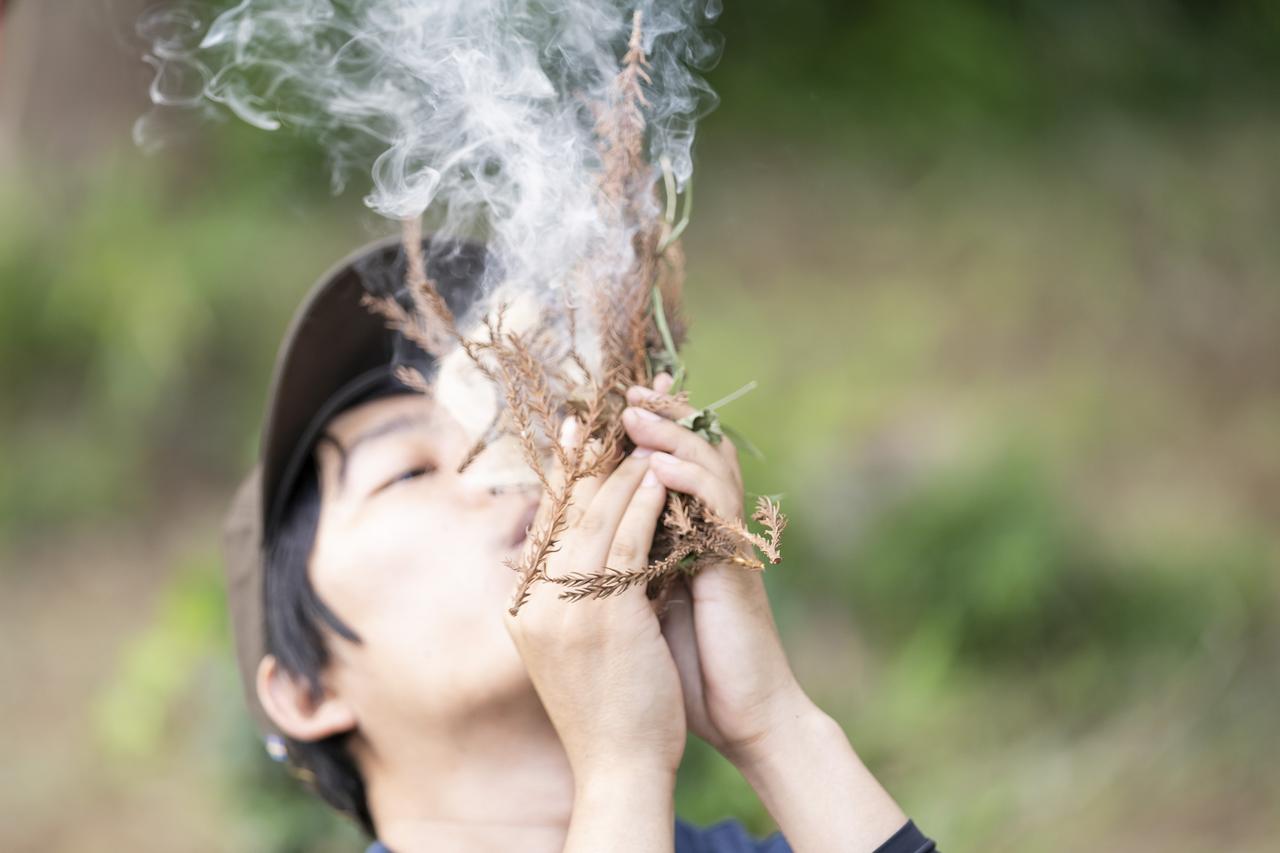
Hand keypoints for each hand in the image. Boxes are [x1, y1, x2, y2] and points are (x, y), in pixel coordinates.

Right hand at [503, 418, 686, 787]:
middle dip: (588, 455)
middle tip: (610, 411)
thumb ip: (573, 594)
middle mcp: (533, 601)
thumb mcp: (574, 645)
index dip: (561, 470)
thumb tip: (587, 546)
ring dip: (620, 470)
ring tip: (643, 434)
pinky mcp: (601, 617)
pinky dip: (640, 504)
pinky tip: (657, 477)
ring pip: (591, 517)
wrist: (620, 769)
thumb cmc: (608, 708)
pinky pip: (621, 543)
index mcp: (523, 606)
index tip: (577, 428)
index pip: (542, 521)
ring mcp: (563, 608)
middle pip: (560, 508)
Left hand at [622, 376, 813, 768]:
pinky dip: (690, 479)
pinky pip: (716, 507)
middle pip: (687, 453)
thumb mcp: (637, 611)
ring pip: (704, 467)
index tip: (598, 412)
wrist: (742, 718)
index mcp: (678, 539)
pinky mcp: (734, 563)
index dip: (634, 438)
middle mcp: (704, 532)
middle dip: (657, 418)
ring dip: (670, 434)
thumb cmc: (686, 669)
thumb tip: (564, 548)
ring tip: (635, 411)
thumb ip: (616, 571)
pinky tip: (659, 463)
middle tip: (625, 390)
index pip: (657, 471)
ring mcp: (723, 544)